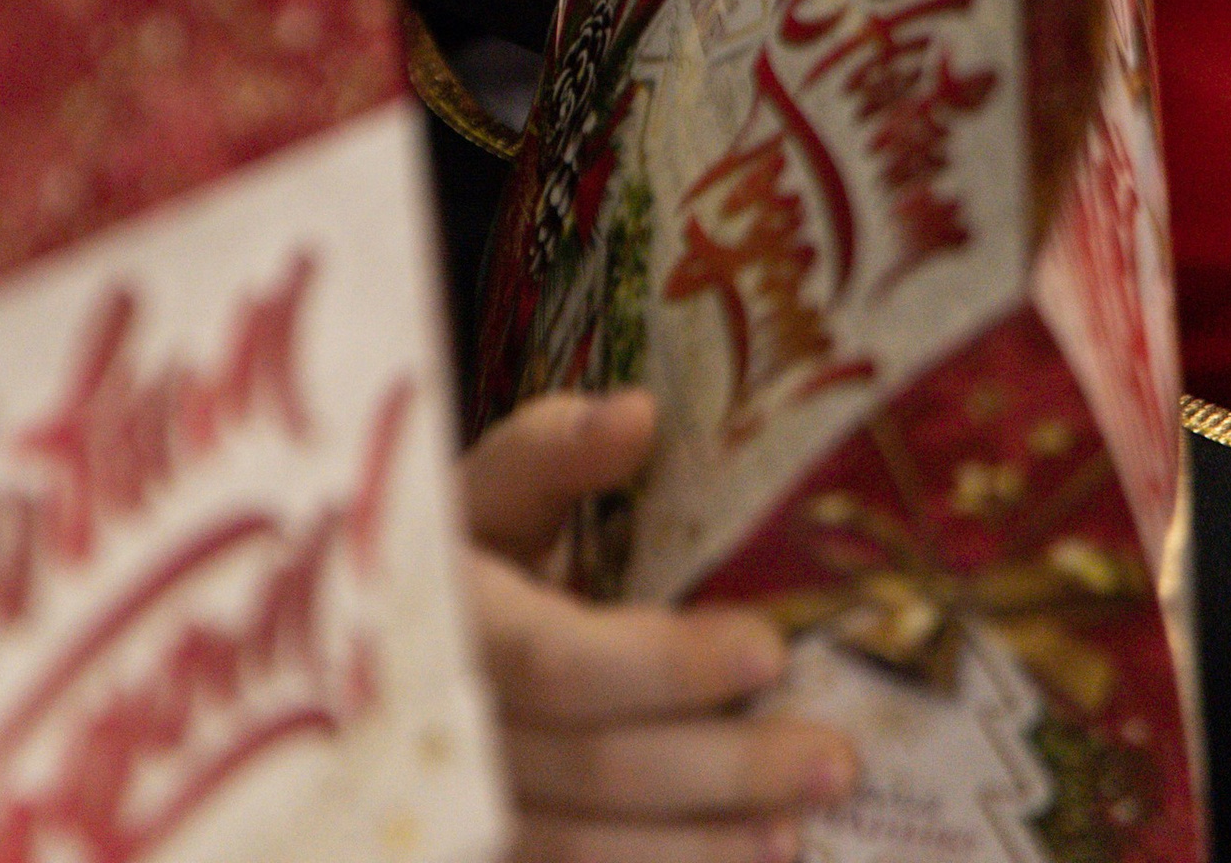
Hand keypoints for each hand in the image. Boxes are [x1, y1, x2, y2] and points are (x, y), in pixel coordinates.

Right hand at [462, 391, 855, 859]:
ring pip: (583, 852)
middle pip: (596, 769)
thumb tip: (639, 412)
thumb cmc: (465, 547)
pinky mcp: (489, 851)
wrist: (394, 639)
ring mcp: (465, 809)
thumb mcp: (490, 487)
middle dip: (724, 769)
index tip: (769, 651)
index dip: (666, 665)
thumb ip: (555, 450)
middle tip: (835, 760)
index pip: (561, 662)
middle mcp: (450, 726)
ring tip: (799, 832)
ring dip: (703, 849)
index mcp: (454, 618)